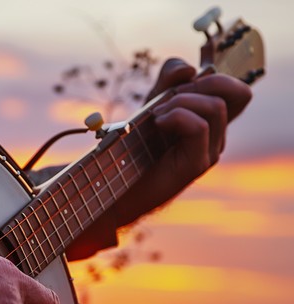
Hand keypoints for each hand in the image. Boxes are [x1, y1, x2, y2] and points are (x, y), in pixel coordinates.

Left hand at [115, 58, 251, 223]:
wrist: (116, 184)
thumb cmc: (135, 146)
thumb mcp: (151, 103)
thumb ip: (168, 81)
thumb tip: (190, 69)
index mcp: (211, 122)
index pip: (238, 90)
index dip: (217, 73)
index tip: (183, 81)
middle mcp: (217, 137)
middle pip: (235, 92)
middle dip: (198, 84)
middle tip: (165, 99)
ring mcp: (210, 152)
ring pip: (215, 106)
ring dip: (181, 101)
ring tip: (157, 115)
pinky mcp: (196, 165)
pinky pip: (199, 127)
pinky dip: (177, 117)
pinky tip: (158, 123)